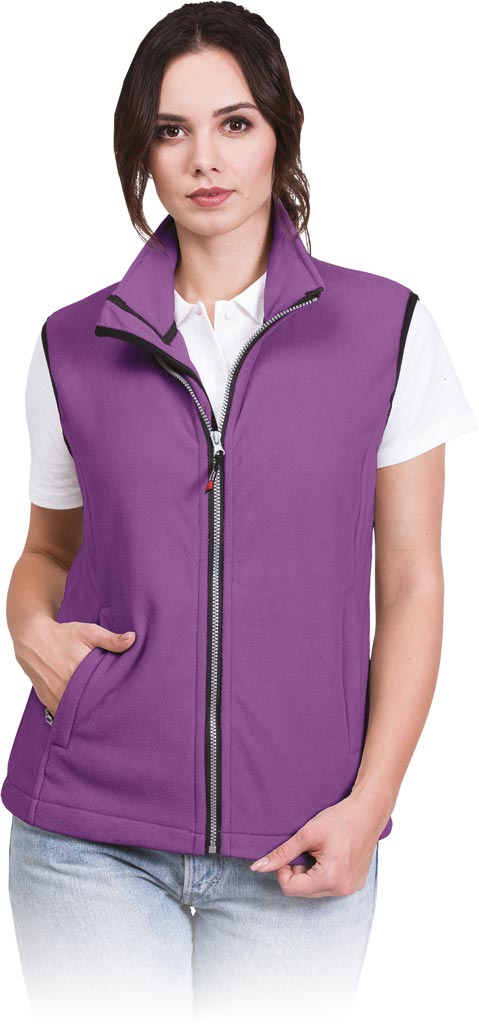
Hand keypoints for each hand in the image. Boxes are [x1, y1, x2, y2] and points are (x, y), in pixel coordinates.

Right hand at [14, 615, 135, 715]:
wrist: (32, 640)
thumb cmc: (63, 635)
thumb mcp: (89, 632)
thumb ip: (111, 639)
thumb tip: (133, 639)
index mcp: (80, 673)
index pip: (103, 694)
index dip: (113, 698)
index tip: (124, 699)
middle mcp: (66, 689)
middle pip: (90, 707)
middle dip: (102, 708)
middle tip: (115, 709)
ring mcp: (56, 698)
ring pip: (77, 714)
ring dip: (87, 712)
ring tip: (100, 710)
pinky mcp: (49, 702)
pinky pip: (65, 714)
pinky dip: (74, 713)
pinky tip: (83, 709)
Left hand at [249, 790, 387, 897]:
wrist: (369, 812)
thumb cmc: (340, 819)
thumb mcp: (306, 834)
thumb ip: (281, 854)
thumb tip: (257, 868)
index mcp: (330, 878)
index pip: (289, 888)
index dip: (283, 870)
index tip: (290, 852)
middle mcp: (342, 889)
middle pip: (302, 891)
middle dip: (298, 871)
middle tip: (306, 849)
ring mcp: (350, 889)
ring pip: (314, 890)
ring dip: (310, 873)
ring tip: (320, 851)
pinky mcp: (354, 885)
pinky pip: (328, 886)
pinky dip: (323, 874)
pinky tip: (331, 855)